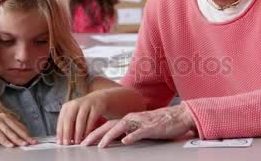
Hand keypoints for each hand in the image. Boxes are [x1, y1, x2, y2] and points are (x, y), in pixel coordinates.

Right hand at [0, 113, 36, 147]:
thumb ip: (7, 134)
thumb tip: (20, 140)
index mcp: (5, 117)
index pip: (19, 126)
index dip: (26, 133)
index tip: (33, 139)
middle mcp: (1, 117)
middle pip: (16, 128)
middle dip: (25, 136)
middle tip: (32, 142)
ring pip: (9, 132)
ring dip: (17, 139)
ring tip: (24, 144)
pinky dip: (5, 141)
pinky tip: (10, 145)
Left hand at [56, 91, 107, 144]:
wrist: (100, 99)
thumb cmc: (85, 111)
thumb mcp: (74, 116)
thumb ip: (68, 126)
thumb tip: (62, 140)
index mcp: (67, 107)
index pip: (61, 120)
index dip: (60, 132)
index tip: (60, 142)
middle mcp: (75, 104)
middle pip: (69, 119)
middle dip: (67, 133)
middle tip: (67, 144)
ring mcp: (86, 105)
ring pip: (80, 120)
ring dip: (78, 133)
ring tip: (77, 142)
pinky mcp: (96, 107)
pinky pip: (91, 120)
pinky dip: (88, 129)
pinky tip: (87, 136)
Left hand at [81, 104, 195, 147]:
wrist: (178, 116)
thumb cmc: (159, 123)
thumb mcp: (139, 128)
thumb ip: (128, 132)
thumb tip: (115, 140)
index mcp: (128, 119)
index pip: (107, 125)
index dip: (94, 132)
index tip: (83, 141)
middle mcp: (132, 119)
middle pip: (109, 125)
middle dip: (95, 134)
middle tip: (83, 144)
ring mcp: (141, 122)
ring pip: (121, 128)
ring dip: (109, 136)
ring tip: (100, 145)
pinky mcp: (151, 128)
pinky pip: (140, 132)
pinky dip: (132, 137)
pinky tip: (125, 142)